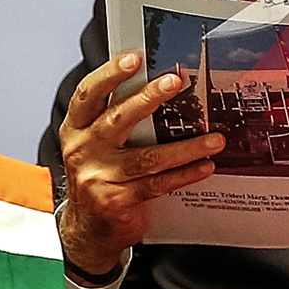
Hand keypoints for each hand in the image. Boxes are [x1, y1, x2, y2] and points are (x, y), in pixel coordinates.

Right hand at [57, 49, 224, 276]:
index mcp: (75, 129)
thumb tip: (153, 86)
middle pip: (117, 119)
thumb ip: (113, 118)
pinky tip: (204, 166)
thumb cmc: (97, 176)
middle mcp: (82, 150)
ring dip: (185, 146)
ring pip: (147, 156)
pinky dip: (184, 174)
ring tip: (213, 138)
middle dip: (148, 98)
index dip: (109, 74)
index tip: (133, 59)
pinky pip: (157, 183)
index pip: (88, 94)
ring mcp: (98, 177)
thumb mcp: (94, 144)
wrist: (87, 229)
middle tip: (175, 82)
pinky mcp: (116, 200)